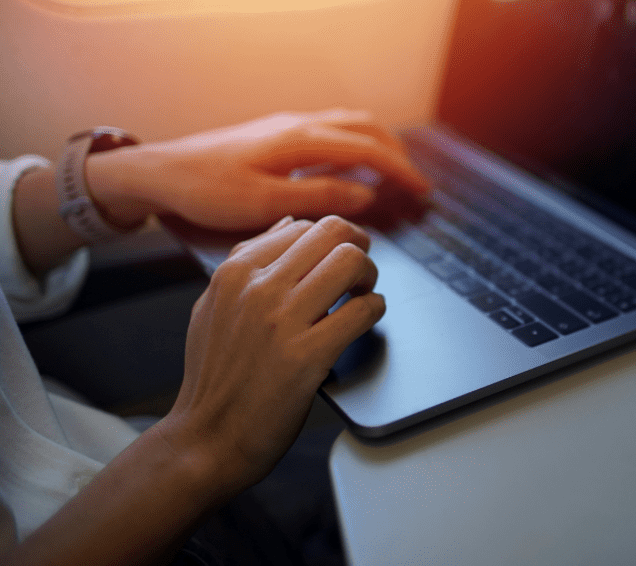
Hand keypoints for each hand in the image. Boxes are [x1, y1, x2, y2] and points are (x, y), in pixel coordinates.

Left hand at [86, 108, 430, 231]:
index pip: (367, 150)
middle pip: (365, 128)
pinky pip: (331, 131)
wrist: (161, 173)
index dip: (400, 171)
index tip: (423, 191)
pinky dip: (356, 145)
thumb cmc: (206, 191)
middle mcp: (298, 125)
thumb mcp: (264, 204)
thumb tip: (365, 195)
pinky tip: (352, 167)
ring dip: (378, 144)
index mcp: (300, 141)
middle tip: (416, 184)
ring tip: (394, 172)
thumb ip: (318, 198)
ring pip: (349, 124)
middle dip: (397, 154)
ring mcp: (288, 126)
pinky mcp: (277, 135)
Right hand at [160, 215, 383, 489]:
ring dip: (369, 277)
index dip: (333, 240)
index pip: (304, 227)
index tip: (341, 257)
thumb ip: (248, 262)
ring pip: (351, 263)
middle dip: (359, 248)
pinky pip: (362, 311)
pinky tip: (365, 321)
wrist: (207, 438)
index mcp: (235, 272)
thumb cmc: (215, 378)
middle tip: (361, 272)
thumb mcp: (215, 306)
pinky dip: (374, 311)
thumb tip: (288, 226)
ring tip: (363, 295)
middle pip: (334, 233)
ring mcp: (282, 321)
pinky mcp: (307, 355)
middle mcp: (258, 288)